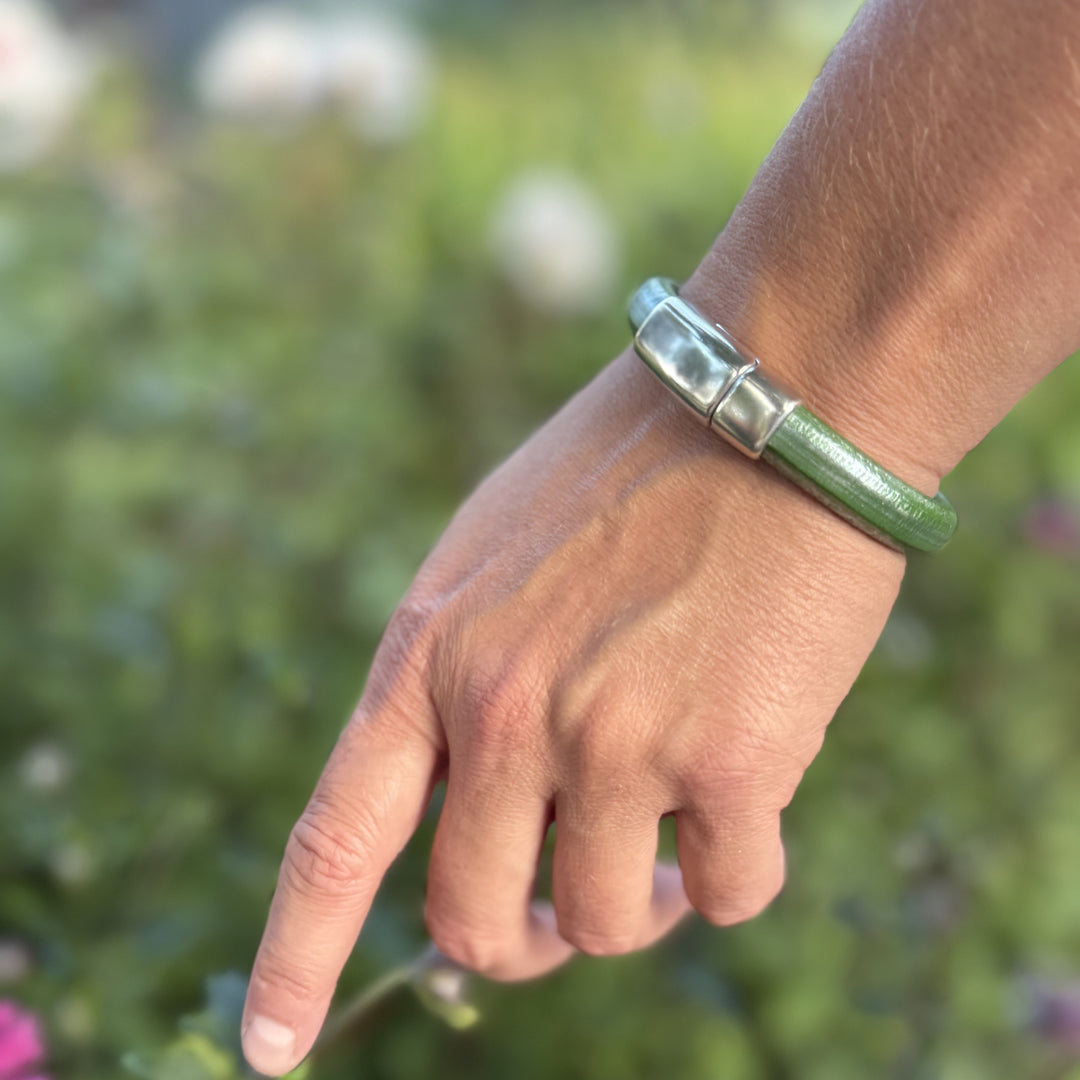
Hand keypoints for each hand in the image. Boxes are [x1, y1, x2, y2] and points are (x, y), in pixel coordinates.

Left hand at [238, 329, 907, 1073]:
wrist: (767, 399)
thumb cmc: (632, 472)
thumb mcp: (496, 557)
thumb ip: (465, 678)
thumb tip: (478, 799)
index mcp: (430, 657)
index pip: (335, 843)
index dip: (294, 960)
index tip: (272, 1049)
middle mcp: (503, 711)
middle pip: (474, 920)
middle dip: (524, 937)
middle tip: (571, 906)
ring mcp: (612, 742)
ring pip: (604, 924)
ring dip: (642, 900)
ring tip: (674, 831)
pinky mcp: (728, 759)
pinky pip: (729, 892)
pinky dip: (737, 867)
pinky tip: (751, 790)